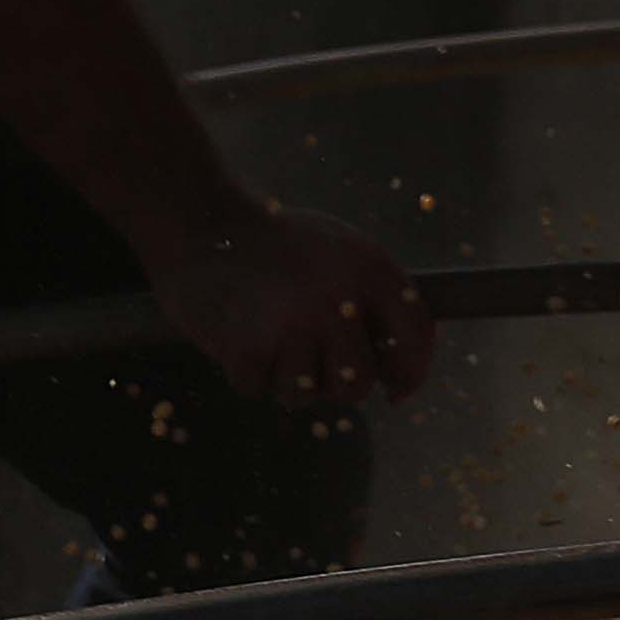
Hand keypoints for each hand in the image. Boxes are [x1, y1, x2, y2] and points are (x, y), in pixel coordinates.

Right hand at [145, 197, 436, 414]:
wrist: (206, 224)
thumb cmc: (281, 243)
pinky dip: (250, 373)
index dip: (412, 372)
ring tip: (273, 338)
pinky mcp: (248, 350)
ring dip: (288, 378)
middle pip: (357, 384)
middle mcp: (338, 301)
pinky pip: (260, 390)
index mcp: (370, 270)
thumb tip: (397, 369)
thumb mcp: (344, 251)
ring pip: (306, 395)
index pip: (414, 336)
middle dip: (338, 384)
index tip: (397, 391)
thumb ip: (375, 299)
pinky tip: (243, 335)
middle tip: (316, 363)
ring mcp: (293, 328)